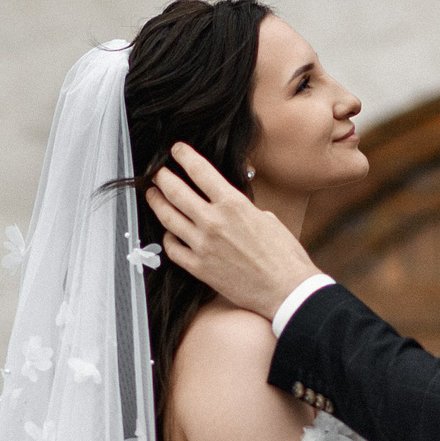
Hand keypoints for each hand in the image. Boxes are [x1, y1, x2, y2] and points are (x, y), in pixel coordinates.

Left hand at [146, 143, 320, 320]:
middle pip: (176, 191)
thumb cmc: (283, 256)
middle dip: (162, 177)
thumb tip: (228, 202)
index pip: (200, 171)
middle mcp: (214, 222)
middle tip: (157, 172)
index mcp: (233, 204)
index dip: (184, 156)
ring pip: (168, 218)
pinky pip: (172, 249)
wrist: (286, 290)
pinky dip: (167, 238)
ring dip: (156, 203)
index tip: (177, 150)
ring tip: (152, 195)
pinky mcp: (199, 268)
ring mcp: (203, 246)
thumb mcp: (267, 218)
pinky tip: (168, 233)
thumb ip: (242, 208)